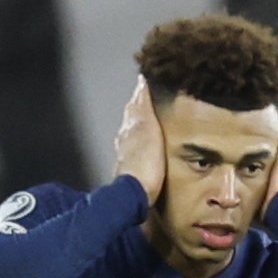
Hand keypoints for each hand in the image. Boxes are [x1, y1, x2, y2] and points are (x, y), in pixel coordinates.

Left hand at [114, 76, 164, 204]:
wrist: (135, 195)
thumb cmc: (145, 163)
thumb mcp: (148, 129)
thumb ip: (144, 107)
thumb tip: (141, 83)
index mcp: (130, 126)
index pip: (136, 103)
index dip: (142, 92)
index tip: (148, 82)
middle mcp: (125, 138)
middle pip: (133, 117)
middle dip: (141, 106)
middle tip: (152, 97)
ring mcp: (126, 154)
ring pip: (133, 132)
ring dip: (141, 124)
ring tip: (151, 119)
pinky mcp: (131, 169)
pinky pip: (135, 148)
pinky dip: (141, 141)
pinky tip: (146, 145)